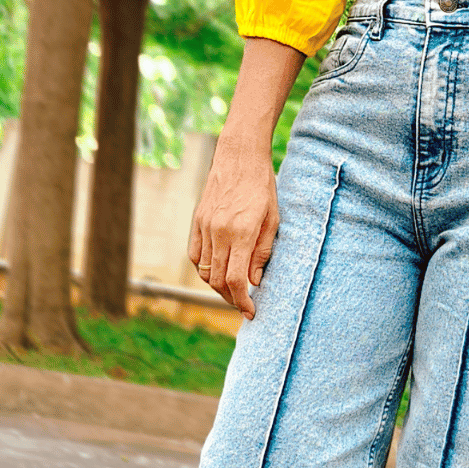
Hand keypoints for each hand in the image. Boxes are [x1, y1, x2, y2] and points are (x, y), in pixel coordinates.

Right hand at [188, 135, 278, 319]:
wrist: (239, 155)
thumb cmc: (262, 186)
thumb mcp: (273, 219)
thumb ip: (263, 252)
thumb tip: (254, 281)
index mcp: (241, 232)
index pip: (237, 280)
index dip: (243, 302)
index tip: (251, 312)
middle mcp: (219, 232)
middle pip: (219, 280)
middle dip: (232, 298)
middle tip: (244, 305)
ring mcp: (204, 226)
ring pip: (205, 271)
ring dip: (218, 286)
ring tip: (233, 290)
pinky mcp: (197, 221)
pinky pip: (195, 255)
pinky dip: (204, 269)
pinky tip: (217, 271)